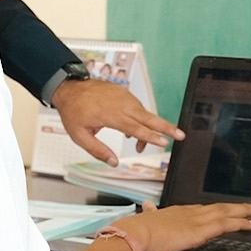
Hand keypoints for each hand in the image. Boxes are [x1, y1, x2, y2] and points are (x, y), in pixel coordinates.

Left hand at [52, 78, 184, 165]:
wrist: (69, 88)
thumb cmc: (74, 111)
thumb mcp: (80, 136)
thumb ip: (98, 150)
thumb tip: (114, 162)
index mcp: (110, 114)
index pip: (135, 127)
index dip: (150, 136)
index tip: (163, 142)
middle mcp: (120, 104)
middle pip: (148, 117)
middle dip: (166, 127)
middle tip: (180, 135)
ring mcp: (124, 96)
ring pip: (144, 113)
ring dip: (150, 128)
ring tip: (147, 144)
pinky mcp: (124, 92)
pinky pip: (138, 107)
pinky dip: (140, 118)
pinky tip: (134, 129)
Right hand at [82, 202, 250, 250]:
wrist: (133, 237)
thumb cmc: (134, 233)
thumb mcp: (143, 221)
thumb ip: (149, 214)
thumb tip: (146, 206)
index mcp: (174, 213)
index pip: (200, 211)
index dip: (214, 211)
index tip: (224, 211)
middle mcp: (187, 213)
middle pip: (216, 208)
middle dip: (235, 208)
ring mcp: (195, 220)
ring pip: (225, 213)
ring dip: (242, 212)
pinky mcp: (200, 230)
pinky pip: (225, 224)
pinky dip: (240, 223)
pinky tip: (250, 224)